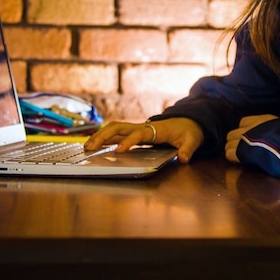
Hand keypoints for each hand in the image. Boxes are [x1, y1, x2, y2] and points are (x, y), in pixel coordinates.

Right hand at [84, 117, 203, 163]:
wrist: (188, 121)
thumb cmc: (188, 131)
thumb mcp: (193, 140)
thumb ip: (188, 149)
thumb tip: (183, 158)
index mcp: (155, 130)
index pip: (139, 134)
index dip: (129, 141)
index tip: (119, 151)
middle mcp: (143, 127)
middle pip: (119, 127)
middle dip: (104, 136)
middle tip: (91, 148)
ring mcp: (137, 129)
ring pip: (114, 128)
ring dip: (100, 136)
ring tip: (86, 147)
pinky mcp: (134, 133)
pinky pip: (116, 133)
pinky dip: (104, 137)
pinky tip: (94, 145)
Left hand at [225, 114, 277, 162]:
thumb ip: (275, 128)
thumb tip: (277, 133)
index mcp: (259, 120)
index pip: (243, 122)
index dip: (244, 130)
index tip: (249, 137)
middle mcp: (249, 128)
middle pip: (232, 133)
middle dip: (236, 141)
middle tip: (242, 148)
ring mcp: (243, 140)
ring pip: (228, 144)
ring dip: (233, 149)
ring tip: (240, 156)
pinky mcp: (241, 152)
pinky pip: (229, 154)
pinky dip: (232, 157)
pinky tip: (238, 160)